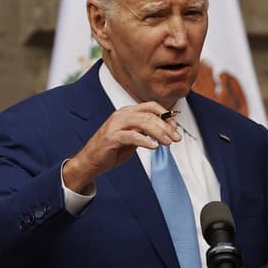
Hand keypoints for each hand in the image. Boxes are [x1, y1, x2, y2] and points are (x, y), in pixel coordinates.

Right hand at [63, 102, 180, 193]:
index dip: (166, 115)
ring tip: (167, 143)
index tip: (175, 127)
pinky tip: (154, 146)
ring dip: (159, 133)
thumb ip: (146, 132)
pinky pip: (132, 136)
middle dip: (166, 127)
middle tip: (176, 138)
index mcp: (127, 112)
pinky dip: (145, 140)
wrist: (91, 161)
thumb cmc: (112, 149)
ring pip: (143, 122)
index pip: (151, 106)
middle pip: (150, 115)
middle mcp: (121, 115)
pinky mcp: (112, 137)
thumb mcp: (133, 138)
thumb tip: (166, 130)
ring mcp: (116, 125)